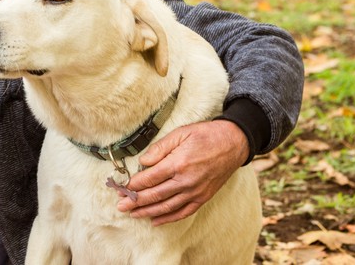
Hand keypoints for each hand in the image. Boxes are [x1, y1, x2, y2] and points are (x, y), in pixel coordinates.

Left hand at [116, 120, 249, 225]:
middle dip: (136, 201)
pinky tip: (156, 220)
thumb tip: (143, 162)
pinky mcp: (203, 197)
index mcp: (178, 163)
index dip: (134, 185)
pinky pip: (183, 211)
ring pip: (167, 206)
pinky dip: (168, 218)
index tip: (122, 188)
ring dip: (148, 212)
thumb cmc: (205, 135)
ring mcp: (195, 191)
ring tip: (133, 214)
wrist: (233, 143)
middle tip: (121, 205)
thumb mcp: (180, 134)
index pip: (149, 178)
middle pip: (155, 195)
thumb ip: (159, 148)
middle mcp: (186, 181)